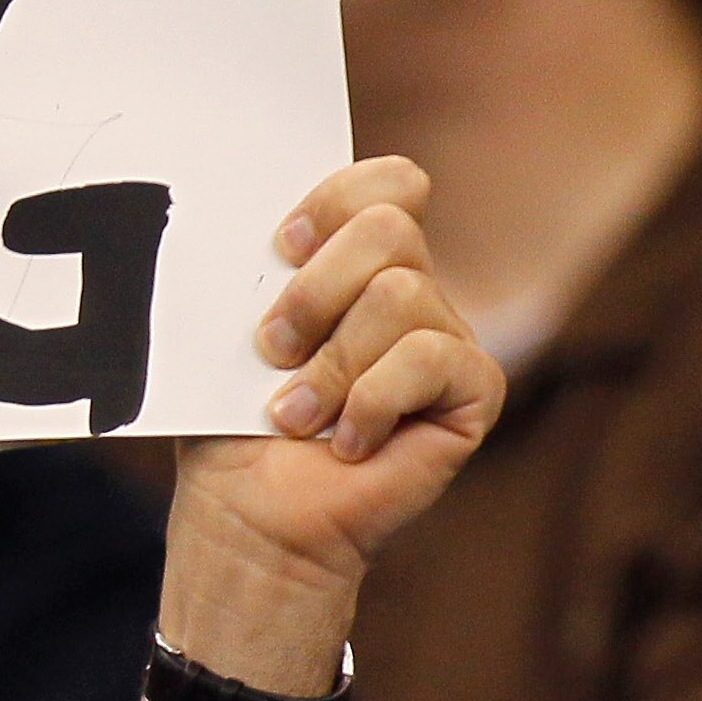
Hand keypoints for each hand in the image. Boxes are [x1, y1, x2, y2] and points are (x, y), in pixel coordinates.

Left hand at [167, 157, 503, 682]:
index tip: (278, 248)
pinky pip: (431, 356)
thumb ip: (255, 270)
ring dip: (331, 364)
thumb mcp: (228, 333)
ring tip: (297, 416)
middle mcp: (410, 291)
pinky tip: (348, 442)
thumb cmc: (232, 426)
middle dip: (314, 290)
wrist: (250, 517)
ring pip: (401, 294)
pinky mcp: (473, 390)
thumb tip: (251, 216)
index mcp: (353, 265)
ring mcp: (446, 339)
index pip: (387, 183)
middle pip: (389, 227)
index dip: (336, 200)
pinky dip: (372, 401)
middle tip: (271, 350)